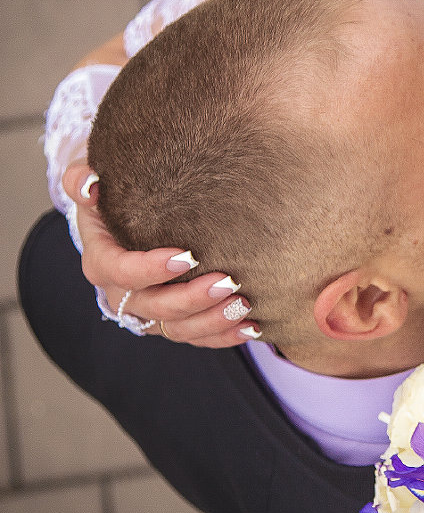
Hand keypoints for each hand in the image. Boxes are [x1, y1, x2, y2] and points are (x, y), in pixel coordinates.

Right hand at [63, 161, 260, 347]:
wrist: (135, 213)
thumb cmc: (120, 192)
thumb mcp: (95, 176)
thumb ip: (83, 177)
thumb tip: (89, 185)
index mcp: (102, 259)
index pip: (120, 272)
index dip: (149, 269)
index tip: (187, 256)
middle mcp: (122, 293)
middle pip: (154, 306)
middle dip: (191, 298)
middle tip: (227, 282)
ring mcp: (150, 311)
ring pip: (177, 328)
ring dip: (211, 321)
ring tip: (244, 305)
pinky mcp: (175, 320)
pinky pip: (197, 336)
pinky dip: (224, 335)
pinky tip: (252, 327)